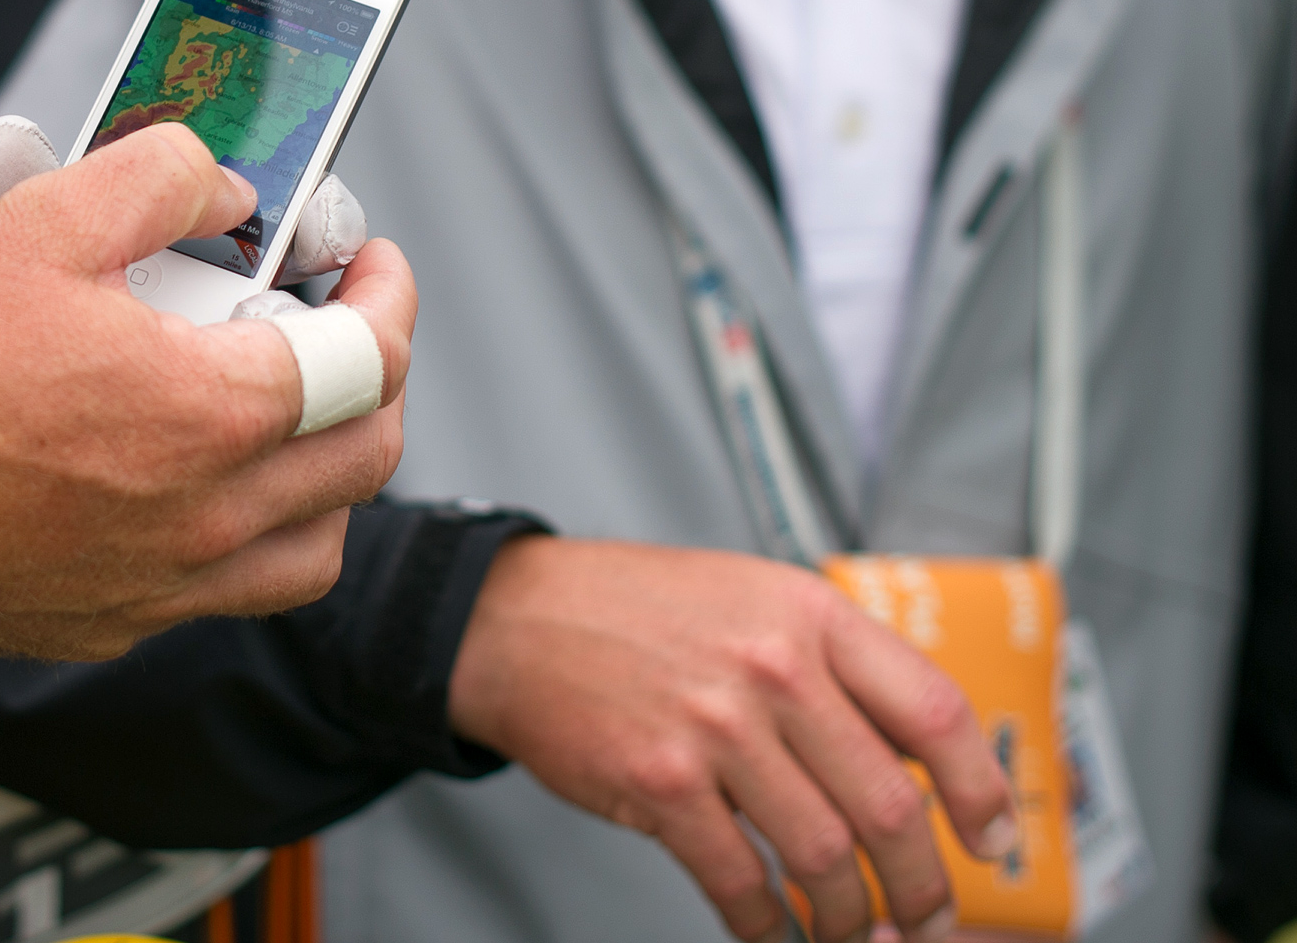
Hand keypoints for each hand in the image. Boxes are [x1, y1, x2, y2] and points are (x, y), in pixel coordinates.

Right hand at [0, 122, 414, 659]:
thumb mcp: (37, 223)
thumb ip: (159, 179)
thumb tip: (225, 189)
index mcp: (209, 414)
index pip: (369, 359)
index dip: (388, 294)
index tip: (372, 263)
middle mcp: (205, 517)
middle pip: (367, 455)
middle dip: (379, 378)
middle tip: (340, 326)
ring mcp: (161, 585)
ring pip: (314, 544)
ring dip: (327, 470)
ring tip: (284, 410)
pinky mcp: (111, 623)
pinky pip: (229, 590)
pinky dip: (249, 533)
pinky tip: (190, 478)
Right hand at [448, 539, 1016, 942]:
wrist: (515, 619)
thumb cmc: (635, 611)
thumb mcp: (754, 599)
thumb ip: (833, 663)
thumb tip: (918, 756)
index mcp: (810, 615)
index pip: (934, 712)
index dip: (982, 791)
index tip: (993, 840)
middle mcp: (773, 669)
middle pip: (889, 805)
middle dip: (923, 887)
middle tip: (929, 919)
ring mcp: (715, 729)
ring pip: (823, 856)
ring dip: (846, 917)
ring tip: (848, 932)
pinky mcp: (659, 784)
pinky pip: (739, 882)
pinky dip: (765, 925)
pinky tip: (771, 930)